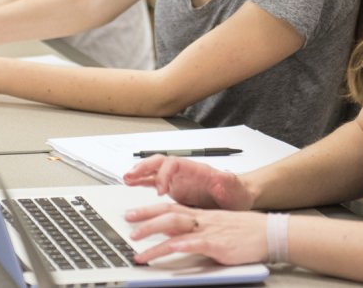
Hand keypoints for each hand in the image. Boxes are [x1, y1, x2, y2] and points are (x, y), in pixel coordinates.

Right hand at [123, 156, 254, 210]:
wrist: (236, 199)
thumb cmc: (236, 194)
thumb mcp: (235, 190)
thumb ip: (228, 183)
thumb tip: (222, 178)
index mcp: (197, 170)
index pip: (174, 163)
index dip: (164, 174)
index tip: (160, 190)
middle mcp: (185, 173)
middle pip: (160, 162)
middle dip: (144, 167)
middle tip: (132, 176)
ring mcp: (178, 180)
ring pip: (155, 170)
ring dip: (140, 172)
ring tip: (126, 178)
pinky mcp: (175, 189)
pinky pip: (154, 181)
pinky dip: (142, 181)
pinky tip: (131, 183)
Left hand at [126, 205, 268, 265]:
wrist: (269, 233)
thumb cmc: (246, 231)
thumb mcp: (217, 227)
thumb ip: (197, 231)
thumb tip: (176, 239)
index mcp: (201, 216)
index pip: (170, 209)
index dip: (149, 211)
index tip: (132, 215)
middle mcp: (202, 221)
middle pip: (168, 215)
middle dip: (145, 220)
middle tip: (128, 227)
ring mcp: (209, 232)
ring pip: (177, 229)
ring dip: (155, 238)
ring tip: (139, 247)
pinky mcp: (219, 244)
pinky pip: (198, 243)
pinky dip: (184, 245)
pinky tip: (173, 248)